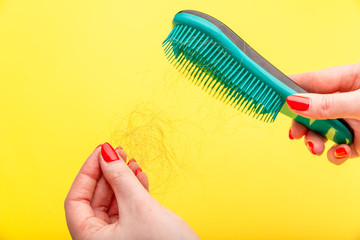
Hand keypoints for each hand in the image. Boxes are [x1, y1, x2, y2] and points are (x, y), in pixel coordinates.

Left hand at [65, 142, 199, 239]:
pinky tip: (140, 176)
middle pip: (95, 198)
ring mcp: (117, 236)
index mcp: (90, 239)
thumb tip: (106, 154)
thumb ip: (120, 177)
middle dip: (108, 173)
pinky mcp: (133, 232)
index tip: (100, 151)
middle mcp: (100, 239)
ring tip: (130, 161)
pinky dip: (133, 190)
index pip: (76, 200)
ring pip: (112, 201)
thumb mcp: (138, 206)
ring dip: (122, 179)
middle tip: (117, 152)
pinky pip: (127, 206)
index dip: (87, 172)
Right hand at [287, 63, 359, 164]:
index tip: (269, 97)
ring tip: (316, 148)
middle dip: (301, 124)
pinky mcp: (357, 142)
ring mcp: (350, 122)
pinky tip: (340, 152)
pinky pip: (336, 149)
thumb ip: (328, 105)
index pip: (309, 82)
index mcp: (348, 80)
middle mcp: (345, 101)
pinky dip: (334, 154)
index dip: (288, 89)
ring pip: (320, 132)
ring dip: (314, 142)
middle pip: (310, 111)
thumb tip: (294, 103)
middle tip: (295, 134)